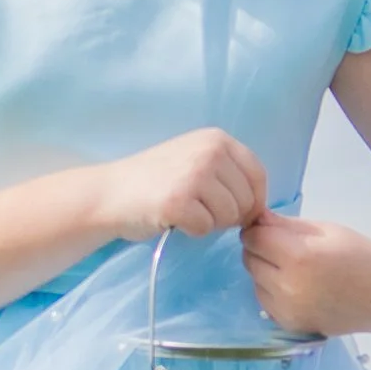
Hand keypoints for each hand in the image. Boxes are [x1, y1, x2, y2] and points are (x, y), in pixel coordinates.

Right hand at [97, 127, 267, 245]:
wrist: (110, 192)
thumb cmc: (155, 181)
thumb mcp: (196, 160)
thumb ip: (229, 173)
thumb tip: (260, 208)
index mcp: (217, 139)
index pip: (258, 175)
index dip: (254, 200)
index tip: (238, 212)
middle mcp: (210, 152)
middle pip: (247, 200)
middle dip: (228, 215)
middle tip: (199, 210)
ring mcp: (195, 175)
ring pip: (229, 216)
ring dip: (210, 223)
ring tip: (185, 211)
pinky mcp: (179, 201)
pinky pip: (206, 228)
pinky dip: (192, 231)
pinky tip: (173, 218)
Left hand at [243, 211, 370, 338]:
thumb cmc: (361, 254)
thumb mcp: (326, 230)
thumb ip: (286, 225)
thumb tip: (255, 219)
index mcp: (299, 257)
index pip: (254, 238)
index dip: (259, 228)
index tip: (271, 227)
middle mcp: (288, 288)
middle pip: (250, 260)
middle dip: (261, 249)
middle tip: (285, 246)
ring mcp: (287, 311)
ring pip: (254, 281)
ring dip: (265, 271)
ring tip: (294, 267)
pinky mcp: (290, 325)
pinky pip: (265, 301)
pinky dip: (273, 291)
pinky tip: (297, 286)